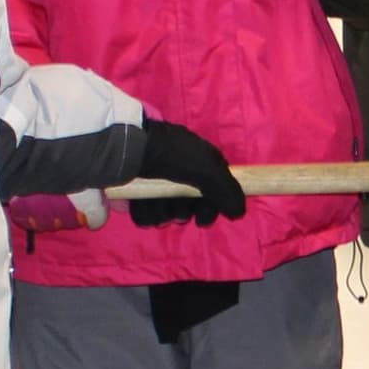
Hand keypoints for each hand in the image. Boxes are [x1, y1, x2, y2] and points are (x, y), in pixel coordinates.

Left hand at [126, 117, 249, 225]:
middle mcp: (181, 175)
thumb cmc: (172, 156)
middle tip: (174, 207)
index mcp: (201, 164)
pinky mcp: (137, 193)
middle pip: (189, 208)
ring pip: (166, 213)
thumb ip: (227, 191)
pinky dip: (143, 212)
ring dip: (161, 212)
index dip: (210, 210)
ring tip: (153, 201)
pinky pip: (146, 214)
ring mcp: (158, 184)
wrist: (128, 148)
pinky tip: (139, 203)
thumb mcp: (207, 169)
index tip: (202, 220)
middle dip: (181, 212)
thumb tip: (239, 212)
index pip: (214, 194)